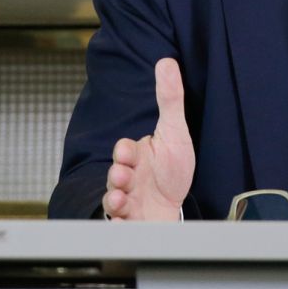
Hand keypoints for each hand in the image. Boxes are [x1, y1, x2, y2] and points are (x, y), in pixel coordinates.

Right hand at [103, 57, 195, 220]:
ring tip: (121, 200)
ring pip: (112, 201)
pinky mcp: (131, 224)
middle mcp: (128, 179)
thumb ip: (170, 99)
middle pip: (114, 176)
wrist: (173, 209)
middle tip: (123, 176)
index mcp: (136, 157)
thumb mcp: (174, 133)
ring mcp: (128, 202)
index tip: (128, 152)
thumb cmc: (171, 171)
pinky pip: (119, 227)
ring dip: (114, 200)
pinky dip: (120, 226)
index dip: (123, 150)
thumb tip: (167, 61)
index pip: (124, 150)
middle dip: (116, 176)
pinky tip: (126, 225)